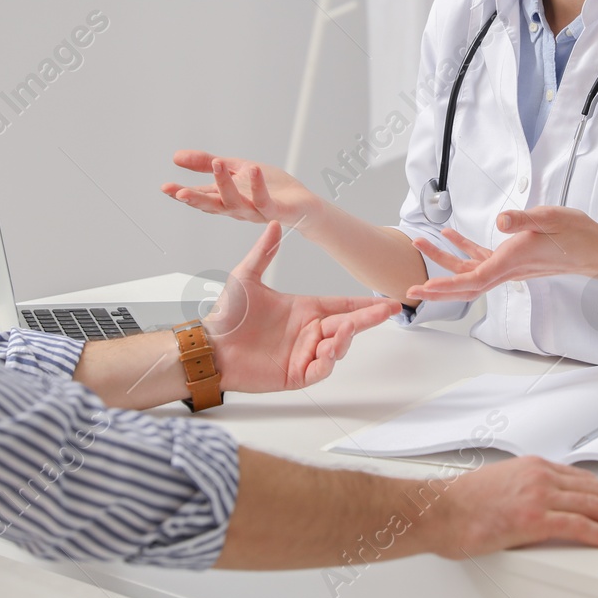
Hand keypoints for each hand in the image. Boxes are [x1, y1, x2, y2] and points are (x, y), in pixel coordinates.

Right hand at [162, 150, 316, 230]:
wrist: (302, 204)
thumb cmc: (270, 187)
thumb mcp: (235, 168)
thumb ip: (207, 163)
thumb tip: (175, 157)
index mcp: (226, 198)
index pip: (200, 196)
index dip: (182, 194)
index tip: (165, 188)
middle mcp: (237, 208)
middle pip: (212, 205)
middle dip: (195, 199)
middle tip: (179, 192)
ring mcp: (255, 211)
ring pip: (235, 202)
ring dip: (224, 184)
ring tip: (217, 164)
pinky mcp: (274, 211)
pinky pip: (264, 200)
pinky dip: (258, 186)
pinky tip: (252, 170)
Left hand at [204, 220, 401, 392]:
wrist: (209, 347)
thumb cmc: (226, 316)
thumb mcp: (246, 277)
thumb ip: (264, 252)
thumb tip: (275, 223)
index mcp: (304, 309)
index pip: (342, 305)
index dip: (364, 304)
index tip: (387, 300)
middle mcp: (308, 331)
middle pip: (347, 325)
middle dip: (369, 319)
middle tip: (388, 311)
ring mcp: (303, 354)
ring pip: (337, 348)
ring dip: (344, 340)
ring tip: (343, 332)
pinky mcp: (294, 374)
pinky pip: (319, 370)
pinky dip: (327, 362)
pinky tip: (327, 351)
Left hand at [405, 206, 597, 301]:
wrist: (596, 249)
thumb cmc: (577, 234)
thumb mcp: (552, 218)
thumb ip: (525, 218)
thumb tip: (500, 220)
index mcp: (513, 260)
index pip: (473, 280)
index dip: (446, 286)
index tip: (425, 288)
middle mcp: (507, 269)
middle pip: (465, 285)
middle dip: (437, 287)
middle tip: (410, 287)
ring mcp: (508, 267)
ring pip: (470, 272)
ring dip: (444, 262)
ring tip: (421, 242)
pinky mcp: (512, 259)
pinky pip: (481, 260)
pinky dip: (463, 251)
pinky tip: (451, 236)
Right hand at [430, 456, 597, 553]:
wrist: (437, 510)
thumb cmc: (459, 505)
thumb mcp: (498, 487)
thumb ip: (524, 492)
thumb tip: (537, 507)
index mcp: (533, 467)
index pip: (583, 479)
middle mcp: (540, 475)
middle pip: (597, 491)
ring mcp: (538, 495)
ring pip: (596, 506)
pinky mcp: (533, 518)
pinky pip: (579, 525)